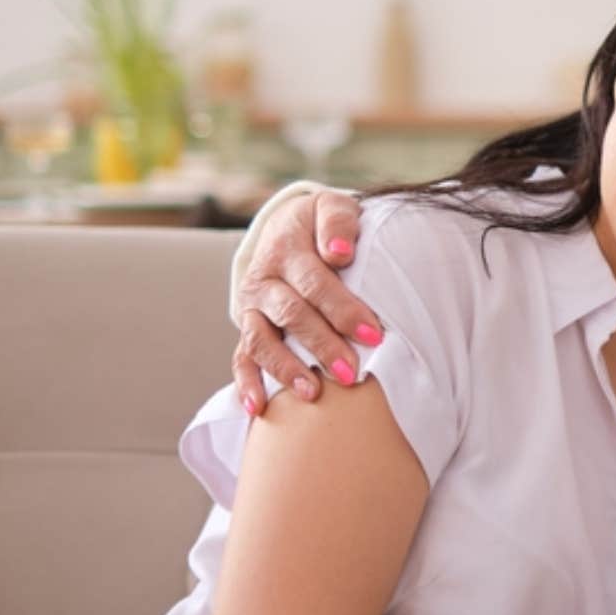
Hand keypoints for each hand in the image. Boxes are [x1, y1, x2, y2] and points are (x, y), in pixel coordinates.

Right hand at [233, 188, 378, 415]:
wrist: (287, 228)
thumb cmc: (322, 225)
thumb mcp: (331, 206)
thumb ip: (338, 222)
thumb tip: (339, 252)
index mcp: (287, 248)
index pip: (315, 282)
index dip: (343, 309)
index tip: (374, 334)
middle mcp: (264, 279)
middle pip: (291, 314)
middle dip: (322, 344)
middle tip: (350, 373)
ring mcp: (252, 307)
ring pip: (262, 340)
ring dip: (285, 368)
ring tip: (312, 393)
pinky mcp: (248, 328)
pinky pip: (241, 358)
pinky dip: (246, 383)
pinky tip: (259, 407)